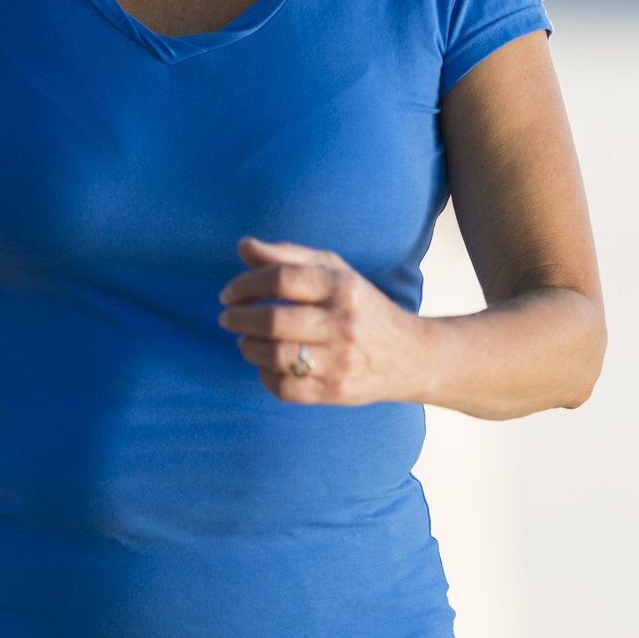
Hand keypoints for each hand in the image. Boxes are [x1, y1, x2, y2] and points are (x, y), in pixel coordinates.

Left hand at [217, 237, 423, 404]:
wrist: (411, 355)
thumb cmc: (362, 306)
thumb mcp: (334, 271)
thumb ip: (288, 256)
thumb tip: (244, 246)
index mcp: (342, 286)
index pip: (281, 279)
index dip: (245, 285)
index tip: (228, 294)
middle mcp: (344, 322)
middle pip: (274, 321)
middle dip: (239, 319)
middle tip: (227, 318)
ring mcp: (342, 360)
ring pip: (276, 357)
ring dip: (248, 348)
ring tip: (245, 341)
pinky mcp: (338, 391)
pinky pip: (286, 389)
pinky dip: (266, 377)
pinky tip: (266, 366)